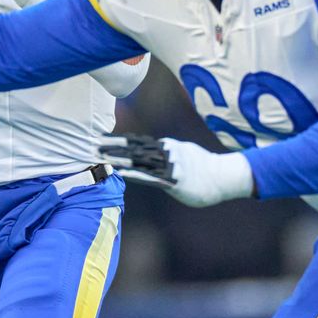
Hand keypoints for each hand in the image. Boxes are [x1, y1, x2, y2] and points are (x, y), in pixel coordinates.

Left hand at [99, 134, 253, 206]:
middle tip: (93, 146)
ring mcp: (170, 165)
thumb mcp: (185, 152)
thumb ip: (170, 150)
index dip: (118, 139)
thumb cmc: (204, 167)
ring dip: (121, 160)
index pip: (137, 141)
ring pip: (141, 161)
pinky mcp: (174, 180)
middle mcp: (166, 152)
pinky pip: (151, 177)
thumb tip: (160, 148)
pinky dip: (135, 174)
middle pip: (134, 149)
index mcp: (166, 146)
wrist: (223, 176)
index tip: (101, 137)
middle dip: (113, 148)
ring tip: (103, 159)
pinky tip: (122, 173)